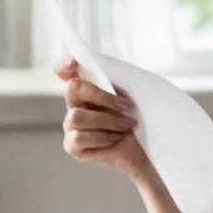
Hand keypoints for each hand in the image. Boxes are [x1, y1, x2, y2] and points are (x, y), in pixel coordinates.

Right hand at [55, 56, 151, 182]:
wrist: (148, 150)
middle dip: (102, 96)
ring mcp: (71, 126)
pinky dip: (102, 137)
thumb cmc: (142, 120)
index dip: (64, 64)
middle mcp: (75, 104)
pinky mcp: (73, 146)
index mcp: (88, 89)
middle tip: (127, 105)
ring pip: (78, 116)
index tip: (74, 62)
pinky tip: (116, 138)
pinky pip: (79, 137)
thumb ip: (118, 84)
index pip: (65, 71)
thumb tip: (112, 75)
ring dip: (108, 120)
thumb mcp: (133, 97)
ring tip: (128, 125)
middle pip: (72, 88)